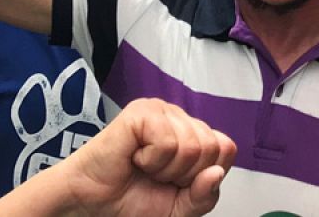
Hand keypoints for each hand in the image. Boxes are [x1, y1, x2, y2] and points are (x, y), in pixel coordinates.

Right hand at [57, 98, 233, 215]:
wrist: (93, 204)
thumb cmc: (131, 200)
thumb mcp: (179, 208)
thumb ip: (204, 195)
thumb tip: (216, 173)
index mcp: (192, 135)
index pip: (226, 149)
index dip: (204, 175)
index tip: (177, 182)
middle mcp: (179, 119)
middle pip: (212, 148)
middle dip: (185, 174)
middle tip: (158, 176)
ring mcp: (161, 111)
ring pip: (191, 146)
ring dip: (166, 169)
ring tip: (146, 167)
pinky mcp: (142, 112)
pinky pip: (167, 142)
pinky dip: (151, 160)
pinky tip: (136, 157)